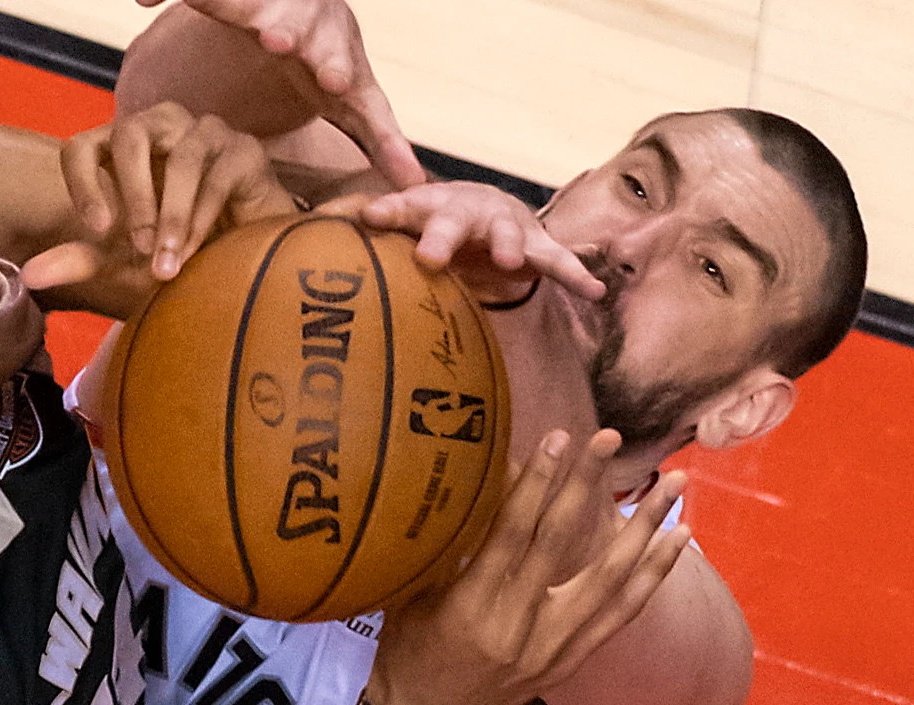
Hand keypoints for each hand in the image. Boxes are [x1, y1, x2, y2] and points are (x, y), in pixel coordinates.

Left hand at [24, 101, 296, 287]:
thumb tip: (29, 276)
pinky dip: (204, 218)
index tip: (97, 229)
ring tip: (169, 263)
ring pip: (182, 156)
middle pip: (131, 134)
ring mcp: (206, 133)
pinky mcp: (246, 150)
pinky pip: (219, 175)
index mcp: (121, 149)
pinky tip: (199, 252)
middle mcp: (162, 128)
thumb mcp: (122, 263)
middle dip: (134, 195)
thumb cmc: (176, 254)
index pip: (83, 146)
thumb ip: (80, 262)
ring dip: (172, 214)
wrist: (244, 266)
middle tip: (139, 246)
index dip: (84, 182)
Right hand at [143, 0, 424, 188]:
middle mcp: (301, 19)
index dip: (334, 65)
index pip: (337, 56)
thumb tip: (419, 188)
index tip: (333, 78)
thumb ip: (384, 141)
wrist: (306, 16)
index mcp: (333, 48)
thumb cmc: (331, 67)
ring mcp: (262, 5)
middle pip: (296, 19)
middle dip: (289, 26)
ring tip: (198, 1)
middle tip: (277, 37)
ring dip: (224, 1)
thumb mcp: (358, 103)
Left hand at [358, 181, 606, 304]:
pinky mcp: (536, 245)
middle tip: (431, 256)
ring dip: (507, 247)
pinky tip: (596, 290)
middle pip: (453, 219)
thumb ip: (372, 229)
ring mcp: (505, 227)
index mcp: (430, 205)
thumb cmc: (434, 222)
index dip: (387, 211)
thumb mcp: (403, 223)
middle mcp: (468, 211)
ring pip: (506, 235)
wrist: (488, 207)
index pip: (404, 206)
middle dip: (443, 235)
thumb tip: (317, 230)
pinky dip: (576, 274)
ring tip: (508, 263)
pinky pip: (557, 261)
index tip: (368, 218)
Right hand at [367, 429, 690, 704]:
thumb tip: (484, 479)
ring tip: (674, 484)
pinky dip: (653, 575)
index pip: (511, 533)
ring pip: (610, 581)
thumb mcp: (412, 596)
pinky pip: (623, 613)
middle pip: (562, 545)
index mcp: (472, 609)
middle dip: (587, 486)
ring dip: (645, 528)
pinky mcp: (571, 661)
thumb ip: (449, 546)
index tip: (556, 438)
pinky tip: (677, 539)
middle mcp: (519, 629)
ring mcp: (552, 648)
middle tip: (609, 438)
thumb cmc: (407, 653)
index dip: (535, 483)